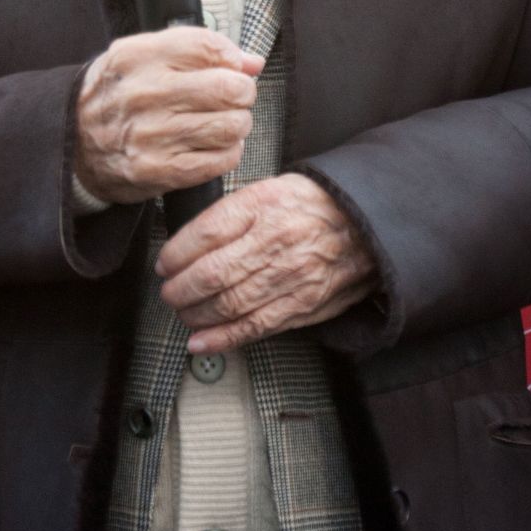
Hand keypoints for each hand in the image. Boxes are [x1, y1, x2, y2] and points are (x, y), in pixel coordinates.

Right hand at [74, 27, 263, 204]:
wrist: (72, 144)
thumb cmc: (116, 96)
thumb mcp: (141, 57)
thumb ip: (196, 50)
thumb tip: (252, 62)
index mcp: (137, 57)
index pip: (207, 46)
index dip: (232, 58)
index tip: (233, 68)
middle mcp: (144, 94)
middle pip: (228, 87)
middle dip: (241, 93)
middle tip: (232, 98)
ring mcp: (152, 135)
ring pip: (231, 125)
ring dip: (237, 124)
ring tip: (221, 123)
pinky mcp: (160, 170)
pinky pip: (221, 159)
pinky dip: (228, 152)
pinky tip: (212, 146)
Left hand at [155, 172, 377, 352]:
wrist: (366, 224)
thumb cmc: (312, 205)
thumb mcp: (270, 188)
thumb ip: (231, 213)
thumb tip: (187, 242)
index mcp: (264, 206)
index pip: (206, 233)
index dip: (176, 253)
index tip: (164, 263)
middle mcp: (276, 241)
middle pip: (213, 274)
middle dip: (180, 289)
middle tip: (169, 292)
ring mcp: (291, 277)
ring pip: (229, 305)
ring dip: (196, 315)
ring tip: (184, 313)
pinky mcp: (302, 306)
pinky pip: (255, 328)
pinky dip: (222, 339)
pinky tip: (200, 342)